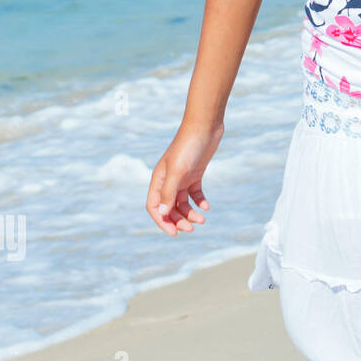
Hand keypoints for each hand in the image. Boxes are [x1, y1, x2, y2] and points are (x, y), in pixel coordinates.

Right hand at [146, 122, 223, 236]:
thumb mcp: (178, 171)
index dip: (162, 221)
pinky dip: (200, 201)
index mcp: (158, 179)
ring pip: (182, 202)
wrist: (205, 127)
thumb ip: (169, 192)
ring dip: (190, 213)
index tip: (175, 233)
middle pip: (169, 207)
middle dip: (179, 219)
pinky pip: (195, 193)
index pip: (154, 206)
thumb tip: (162, 213)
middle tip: (192, 228)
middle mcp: (168, 180)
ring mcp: (182, 177)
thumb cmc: (189, 147)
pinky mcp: (195, 173)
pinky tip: (206, 207)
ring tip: (202, 219)